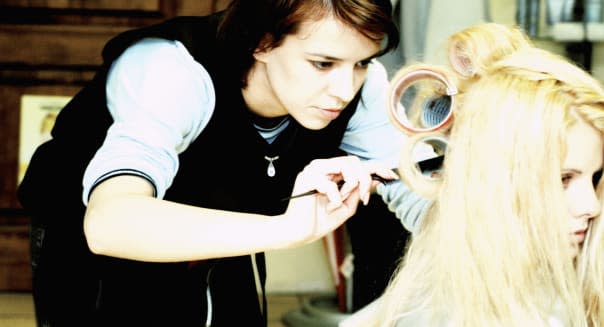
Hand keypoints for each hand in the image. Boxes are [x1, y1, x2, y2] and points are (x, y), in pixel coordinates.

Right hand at [282, 156, 396, 243]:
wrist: (299, 232)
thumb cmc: (319, 220)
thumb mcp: (346, 206)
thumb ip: (357, 192)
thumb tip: (373, 181)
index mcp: (331, 171)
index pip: (357, 163)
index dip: (376, 167)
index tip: (391, 176)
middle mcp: (323, 166)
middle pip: (354, 161)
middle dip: (365, 180)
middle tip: (364, 198)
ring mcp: (314, 169)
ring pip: (346, 166)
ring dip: (349, 187)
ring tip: (339, 202)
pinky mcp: (308, 178)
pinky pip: (332, 185)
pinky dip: (335, 199)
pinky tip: (328, 207)